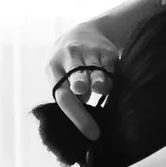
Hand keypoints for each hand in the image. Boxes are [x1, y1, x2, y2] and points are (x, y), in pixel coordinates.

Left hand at [46, 27, 123, 146]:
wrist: (84, 32)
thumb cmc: (69, 65)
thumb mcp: (60, 75)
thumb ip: (70, 98)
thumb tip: (85, 128)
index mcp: (53, 68)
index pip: (64, 96)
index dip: (78, 116)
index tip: (92, 134)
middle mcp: (69, 57)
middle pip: (77, 77)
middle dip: (82, 85)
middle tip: (84, 94)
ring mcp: (88, 52)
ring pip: (97, 72)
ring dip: (101, 84)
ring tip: (101, 89)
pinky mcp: (106, 51)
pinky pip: (111, 69)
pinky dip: (112, 79)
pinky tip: (110, 84)